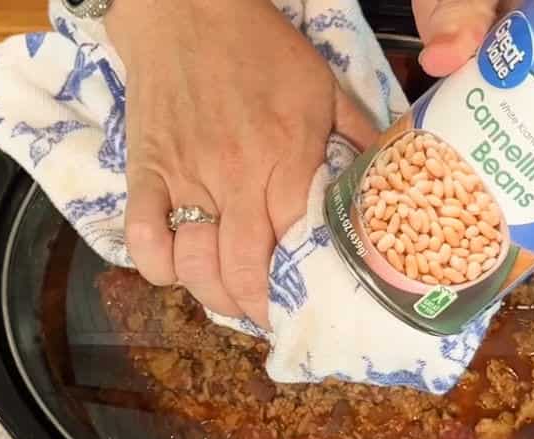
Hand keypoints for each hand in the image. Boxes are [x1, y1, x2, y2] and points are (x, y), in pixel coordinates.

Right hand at [106, 0, 377, 325]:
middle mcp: (236, 177)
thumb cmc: (259, 47)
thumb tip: (390, 178)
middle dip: (257, 308)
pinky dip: (158, 268)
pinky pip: (143, 241)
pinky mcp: (145, 173)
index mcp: (286, 157)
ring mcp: (185, 178)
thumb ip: (357, 136)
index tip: (310, 304)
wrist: (185, 9)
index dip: (301, 288)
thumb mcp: (323, 86)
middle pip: (243, 273)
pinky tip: (178, 266)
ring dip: (211, 294)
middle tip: (267, 313)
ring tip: (228, 295)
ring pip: (193, 267)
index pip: (295, 247)